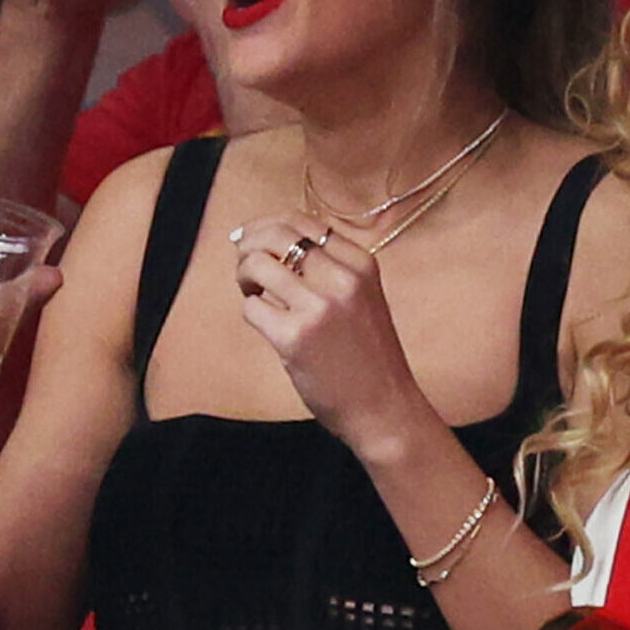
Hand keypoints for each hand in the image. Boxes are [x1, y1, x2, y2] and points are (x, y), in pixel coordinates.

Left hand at [231, 214, 429, 455]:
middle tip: (244, 265)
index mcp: (361, 264)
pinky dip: (252, 312)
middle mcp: (342, 279)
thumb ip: (328, 267)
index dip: (268, 226)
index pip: (302, 221)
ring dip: (244, 276)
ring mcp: (318, 308)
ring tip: (254, 294)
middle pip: (275, 234)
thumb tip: (267, 237)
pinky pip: (252, 307)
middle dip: (249, 244)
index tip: (255, 241)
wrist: (385, 408)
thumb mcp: (362, 296)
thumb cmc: (368, 355)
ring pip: (256, 264)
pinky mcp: (295, 337)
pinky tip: (267, 324)